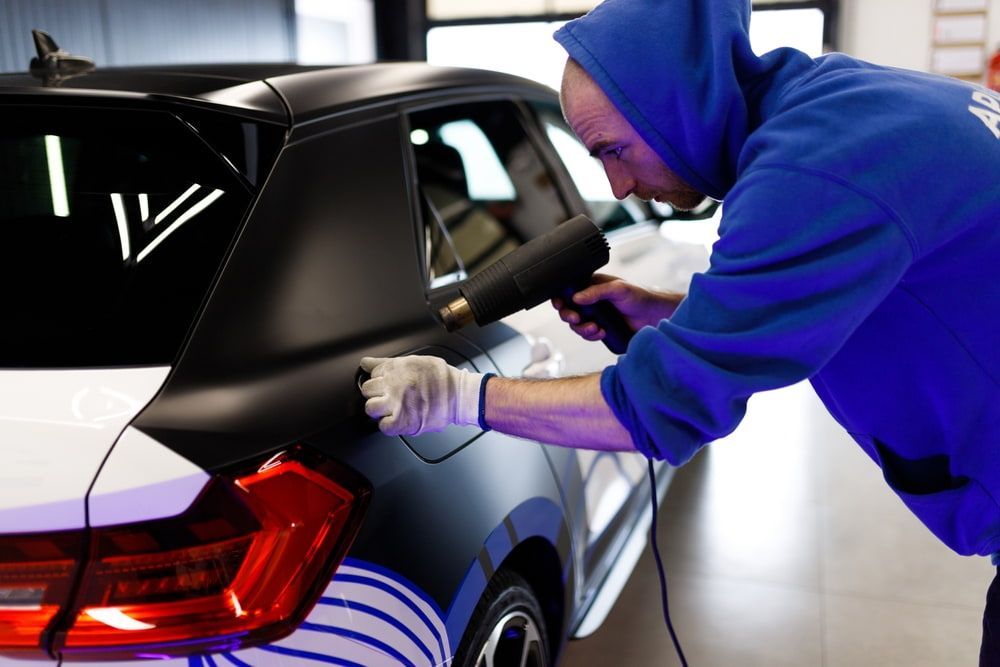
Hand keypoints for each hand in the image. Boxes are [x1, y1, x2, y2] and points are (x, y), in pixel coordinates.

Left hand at [359, 355, 484, 435]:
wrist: (459, 394)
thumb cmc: (441, 378)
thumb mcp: (414, 361)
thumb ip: (388, 363)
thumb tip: (367, 363)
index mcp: (395, 368)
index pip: (372, 373)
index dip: (379, 378)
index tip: (386, 383)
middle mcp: (393, 385)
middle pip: (367, 390)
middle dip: (376, 392)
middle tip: (389, 396)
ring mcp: (397, 404)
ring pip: (371, 408)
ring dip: (379, 409)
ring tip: (391, 408)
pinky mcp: (403, 421)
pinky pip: (383, 426)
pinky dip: (388, 425)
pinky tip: (397, 419)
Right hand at [551, 274, 683, 342]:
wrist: (654, 316)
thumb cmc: (639, 296)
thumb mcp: (618, 289)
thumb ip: (596, 292)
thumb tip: (576, 298)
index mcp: (592, 286)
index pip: (568, 290)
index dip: (560, 298)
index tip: (560, 304)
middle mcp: (591, 301)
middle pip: (568, 309)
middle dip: (570, 316)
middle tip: (577, 319)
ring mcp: (595, 316)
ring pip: (576, 324)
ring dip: (582, 328)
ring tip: (595, 328)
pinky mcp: (601, 329)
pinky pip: (587, 334)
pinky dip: (591, 335)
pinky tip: (601, 332)